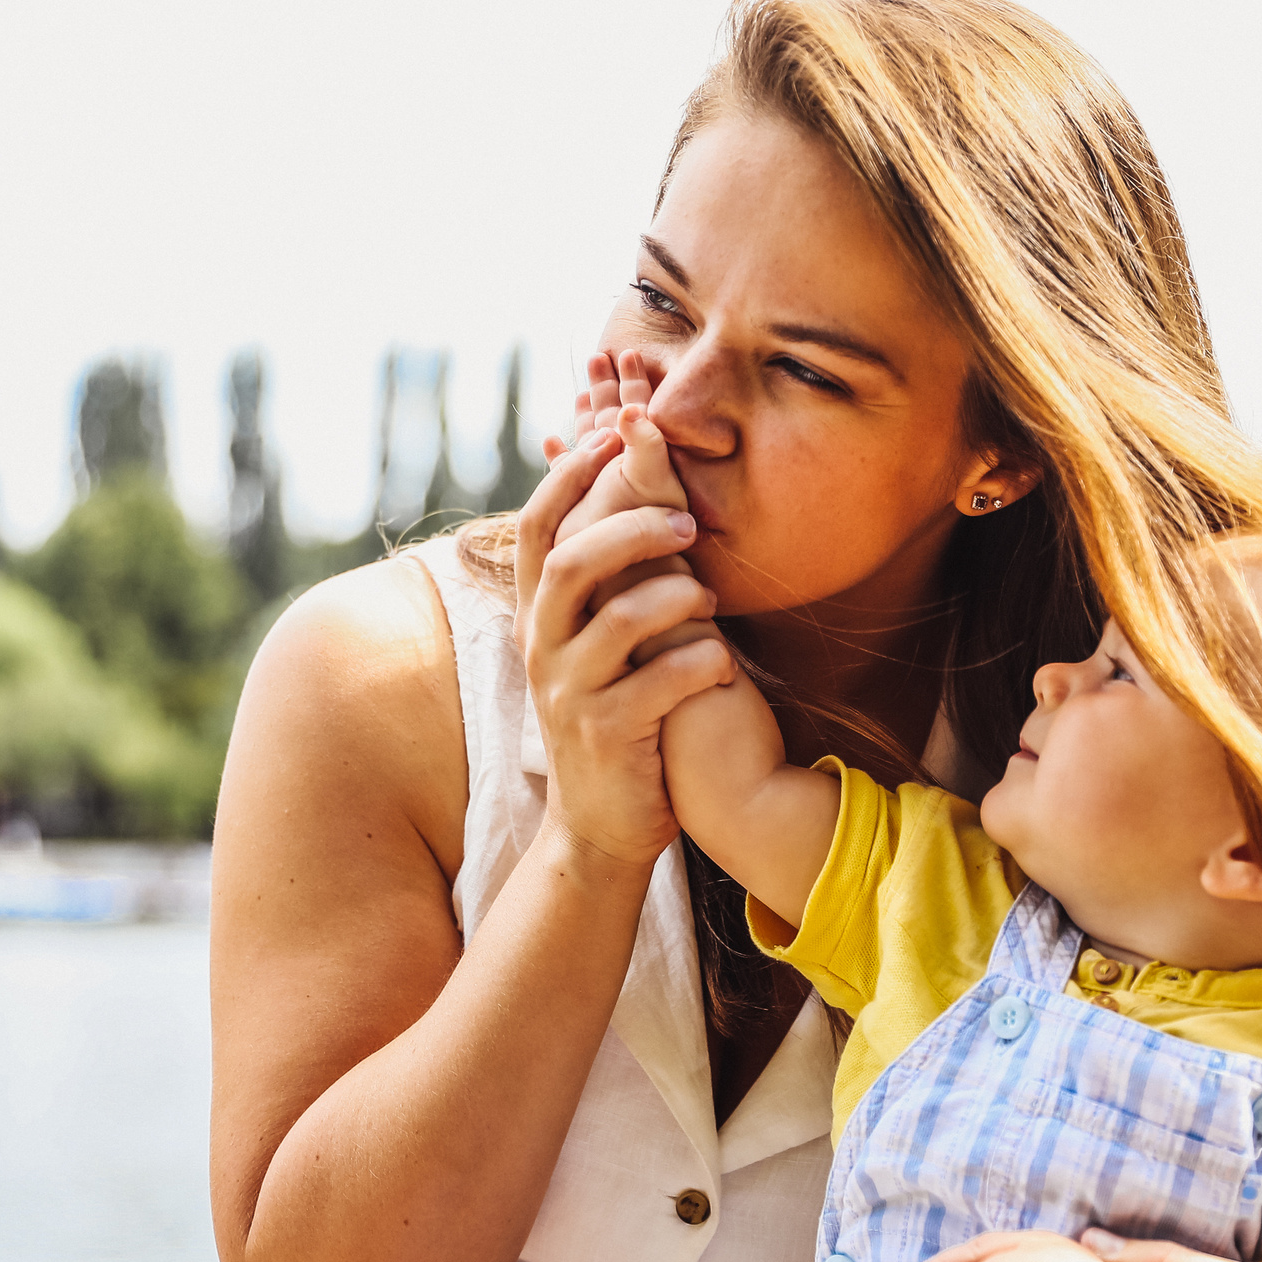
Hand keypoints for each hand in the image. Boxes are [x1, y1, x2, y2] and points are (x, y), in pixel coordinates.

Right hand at [514, 375, 732, 872]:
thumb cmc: (618, 712)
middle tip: (688, 525)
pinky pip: (658, 685)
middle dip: (633, 531)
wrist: (601, 824)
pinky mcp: (606, 736)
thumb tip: (631, 489)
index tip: (615, 436)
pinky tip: (723, 667)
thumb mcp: (599, 641)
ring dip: (677, 598)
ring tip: (712, 603)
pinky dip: (701, 665)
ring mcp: (569, 694)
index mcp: (538, 613)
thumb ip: (608, 578)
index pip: (538, 528)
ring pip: (617, 621)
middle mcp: (541, 647)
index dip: (571, 477)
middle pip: (572, 563)